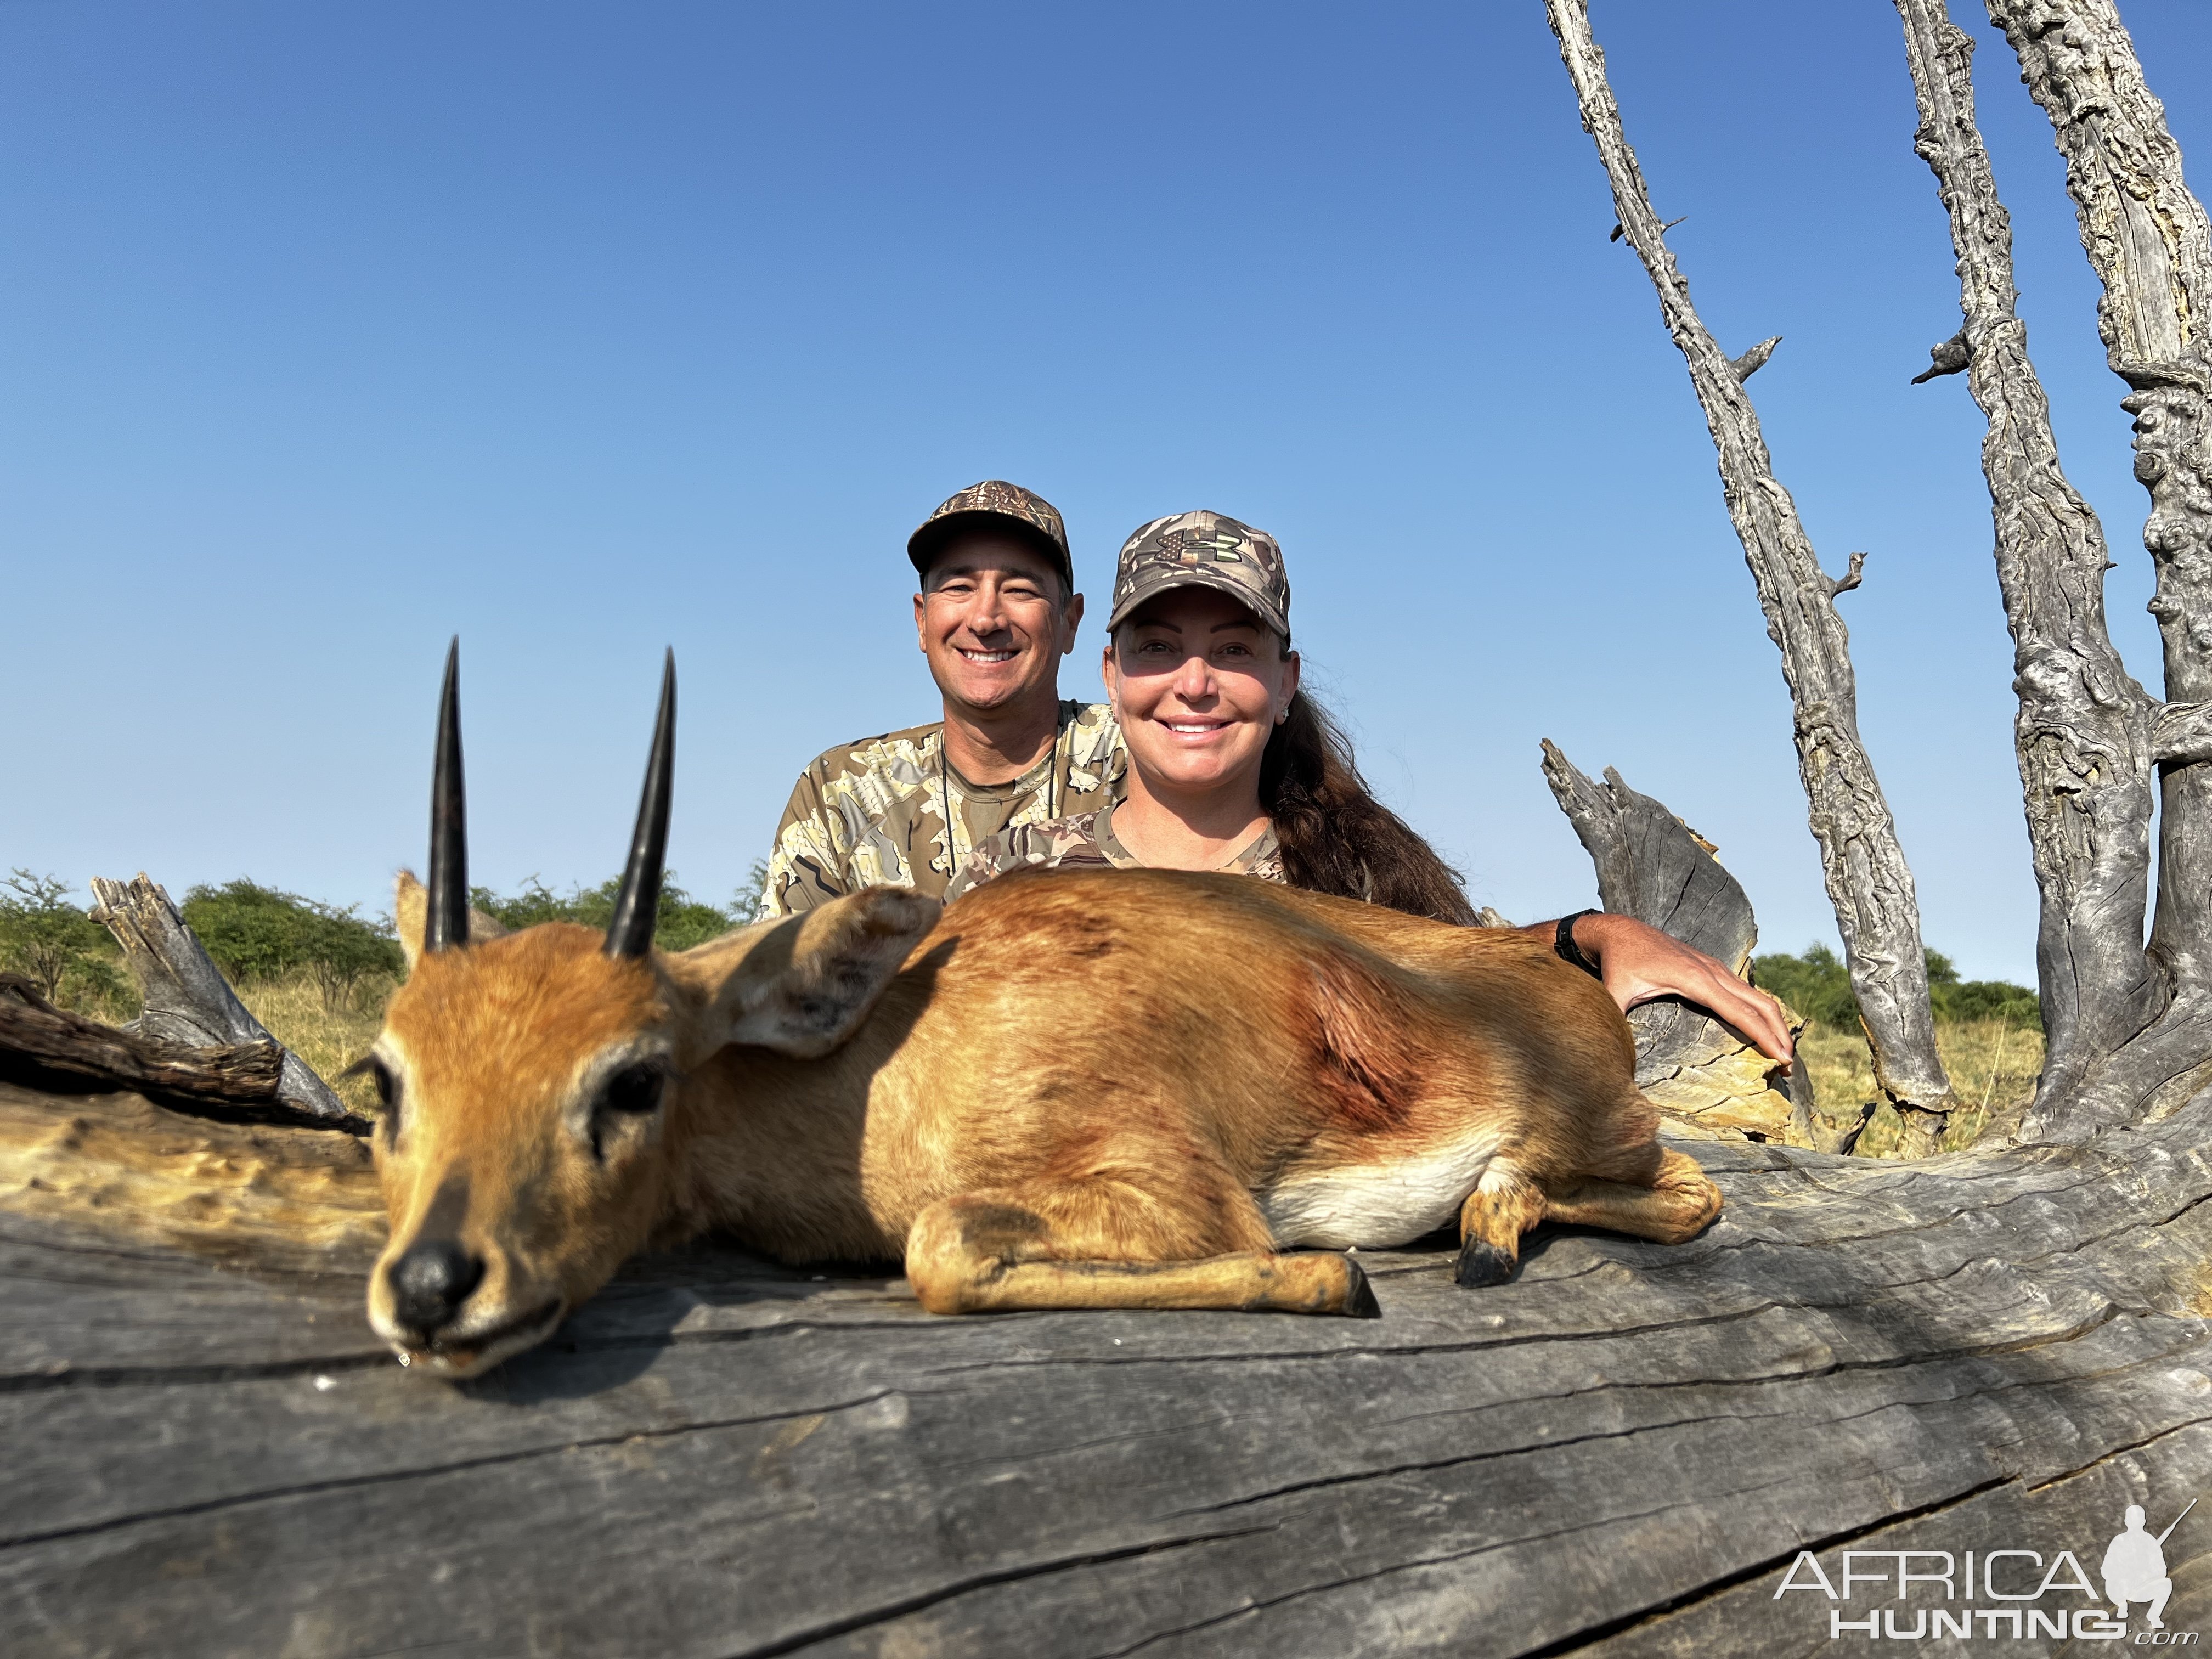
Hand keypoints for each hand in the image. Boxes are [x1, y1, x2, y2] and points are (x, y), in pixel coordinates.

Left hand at [1568, 913, 1794, 1062]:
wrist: (1618, 930)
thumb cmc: (1618, 963)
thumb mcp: (1615, 994)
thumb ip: (1617, 1022)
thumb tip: (1614, 1055)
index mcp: (1696, 980)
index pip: (1740, 1012)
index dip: (1764, 1036)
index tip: (1783, 1059)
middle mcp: (1713, 972)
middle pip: (1761, 1004)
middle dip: (1780, 1034)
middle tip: (1789, 1067)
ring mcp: (1715, 968)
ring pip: (1758, 996)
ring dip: (1775, 1023)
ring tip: (1783, 1053)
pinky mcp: (1712, 968)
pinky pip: (1746, 991)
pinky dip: (1761, 1011)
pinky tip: (1763, 1029)